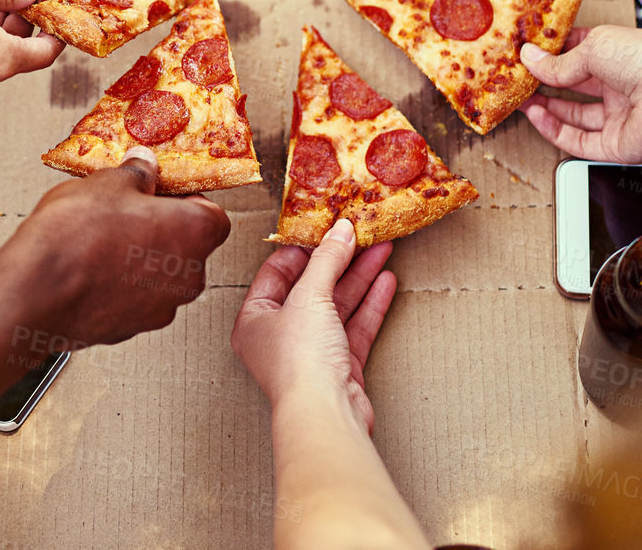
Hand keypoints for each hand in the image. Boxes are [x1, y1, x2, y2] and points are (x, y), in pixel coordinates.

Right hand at [0, 147, 232, 346]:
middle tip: (125, 211)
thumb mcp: (107, 183)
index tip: (159, 191)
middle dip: (160, 228)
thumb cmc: (74, 238)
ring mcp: (161, 308)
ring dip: (140, 257)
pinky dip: (120, 284)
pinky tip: (90, 267)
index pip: (212, 213)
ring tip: (101, 240)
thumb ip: (136, 174)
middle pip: (187, 245)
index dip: (184, 199)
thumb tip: (144, 168)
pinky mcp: (131, 328)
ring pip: (159, 274)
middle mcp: (189, 276)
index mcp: (196, 232)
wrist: (34, 292)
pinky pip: (135, 297)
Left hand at [233, 220, 396, 433]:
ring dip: (360, 277)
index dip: (302, 248)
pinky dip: (370, 303)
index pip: (276, 273)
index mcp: (255, 319)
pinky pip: (355, 327)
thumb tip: (341, 230)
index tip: (325, 227)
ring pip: (337, 305)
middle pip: (312, 287)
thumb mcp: (310, 296)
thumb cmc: (300, 359)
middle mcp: (279, 336)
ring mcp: (311, 352)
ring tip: (383, 248)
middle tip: (361, 234)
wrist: (325, 414)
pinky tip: (386, 281)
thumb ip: (327, 260)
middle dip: (339, 260)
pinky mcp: (339, 367)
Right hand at [516, 25, 641, 162]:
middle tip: (517, 80)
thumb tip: (529, 59)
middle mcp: (620, 87)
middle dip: (545, 83)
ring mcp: (619, 117)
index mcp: (619, 57)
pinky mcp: (616, 145)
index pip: (580, 54)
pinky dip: (555, 131)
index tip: (526, 53)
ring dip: (546, 108)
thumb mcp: (594, 48)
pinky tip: (536, 116)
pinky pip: (579, 142)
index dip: (553, 54)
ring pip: (575, 117)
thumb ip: (559, 61)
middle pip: (575, 87)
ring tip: (520, 98)